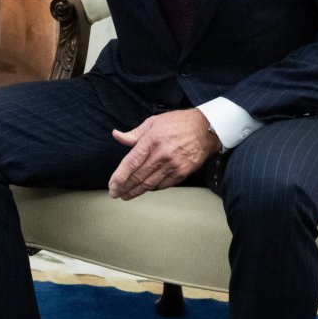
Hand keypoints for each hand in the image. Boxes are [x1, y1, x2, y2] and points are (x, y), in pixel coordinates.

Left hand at [107, 108, 221, 199]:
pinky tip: (144, 189)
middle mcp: (162, 155)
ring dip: (136, 191)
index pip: (131, 162)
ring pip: (150, 183)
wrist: (205, 129)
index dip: (120, 176)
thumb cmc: (178, 123)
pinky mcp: (182, 172)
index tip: (112, 185)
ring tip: (126, 195)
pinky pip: (163, 185)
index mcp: (151, 140)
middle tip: (115, 194)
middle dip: (124, 187)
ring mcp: (173, 165)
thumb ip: (134, 133)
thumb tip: (116, 135)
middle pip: (139, 176)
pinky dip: (152, 188)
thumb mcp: (153, 122)